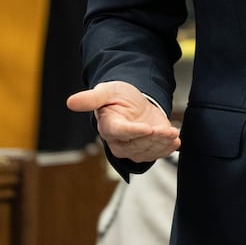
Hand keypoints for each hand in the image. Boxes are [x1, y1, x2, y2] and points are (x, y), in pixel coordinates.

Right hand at [66, 80, 180, 162]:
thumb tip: (70, 102)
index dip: (134, 132)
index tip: (148, 128)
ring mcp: (134, 148)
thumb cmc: (117, 96)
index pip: (121, 132)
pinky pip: (157, 153)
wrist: (133, 104)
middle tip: (166, 130)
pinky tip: (175, 141)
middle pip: (137, 144)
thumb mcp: (106, 91)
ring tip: (172, 134)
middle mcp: (120, 142)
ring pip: (148, 150)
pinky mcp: (147, 149)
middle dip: (153, 138)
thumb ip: (91, 98)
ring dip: (162, 143)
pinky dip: (167, 149)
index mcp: (109, 127)